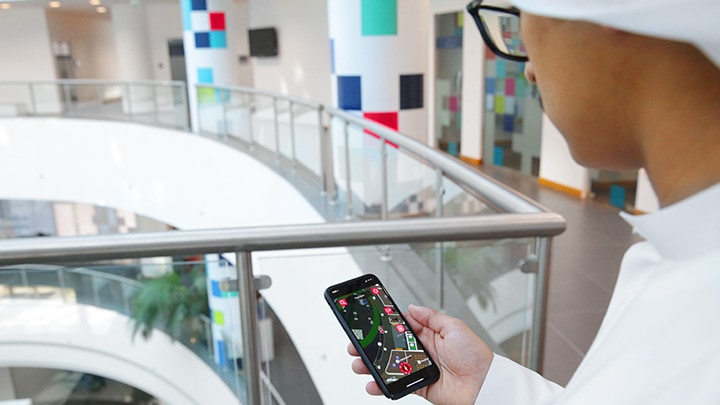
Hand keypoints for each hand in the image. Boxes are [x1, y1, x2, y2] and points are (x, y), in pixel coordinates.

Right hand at [348, 304, 493, 404]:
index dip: (385, 324)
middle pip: (390, 346)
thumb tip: (412, 307)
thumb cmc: (475, 355)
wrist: (484, 384)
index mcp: (430, 334)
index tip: (370, 321)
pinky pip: (396, 384)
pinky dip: (382, 385)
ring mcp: (418, 368)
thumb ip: (431, 317)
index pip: (402, 326)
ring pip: (389, 365)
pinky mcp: (418, 385)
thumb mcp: (454, 327)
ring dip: (371, 364)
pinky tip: (372, 383)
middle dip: (372, 345)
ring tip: (359, 363)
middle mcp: (422, 350)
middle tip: (356, 343)